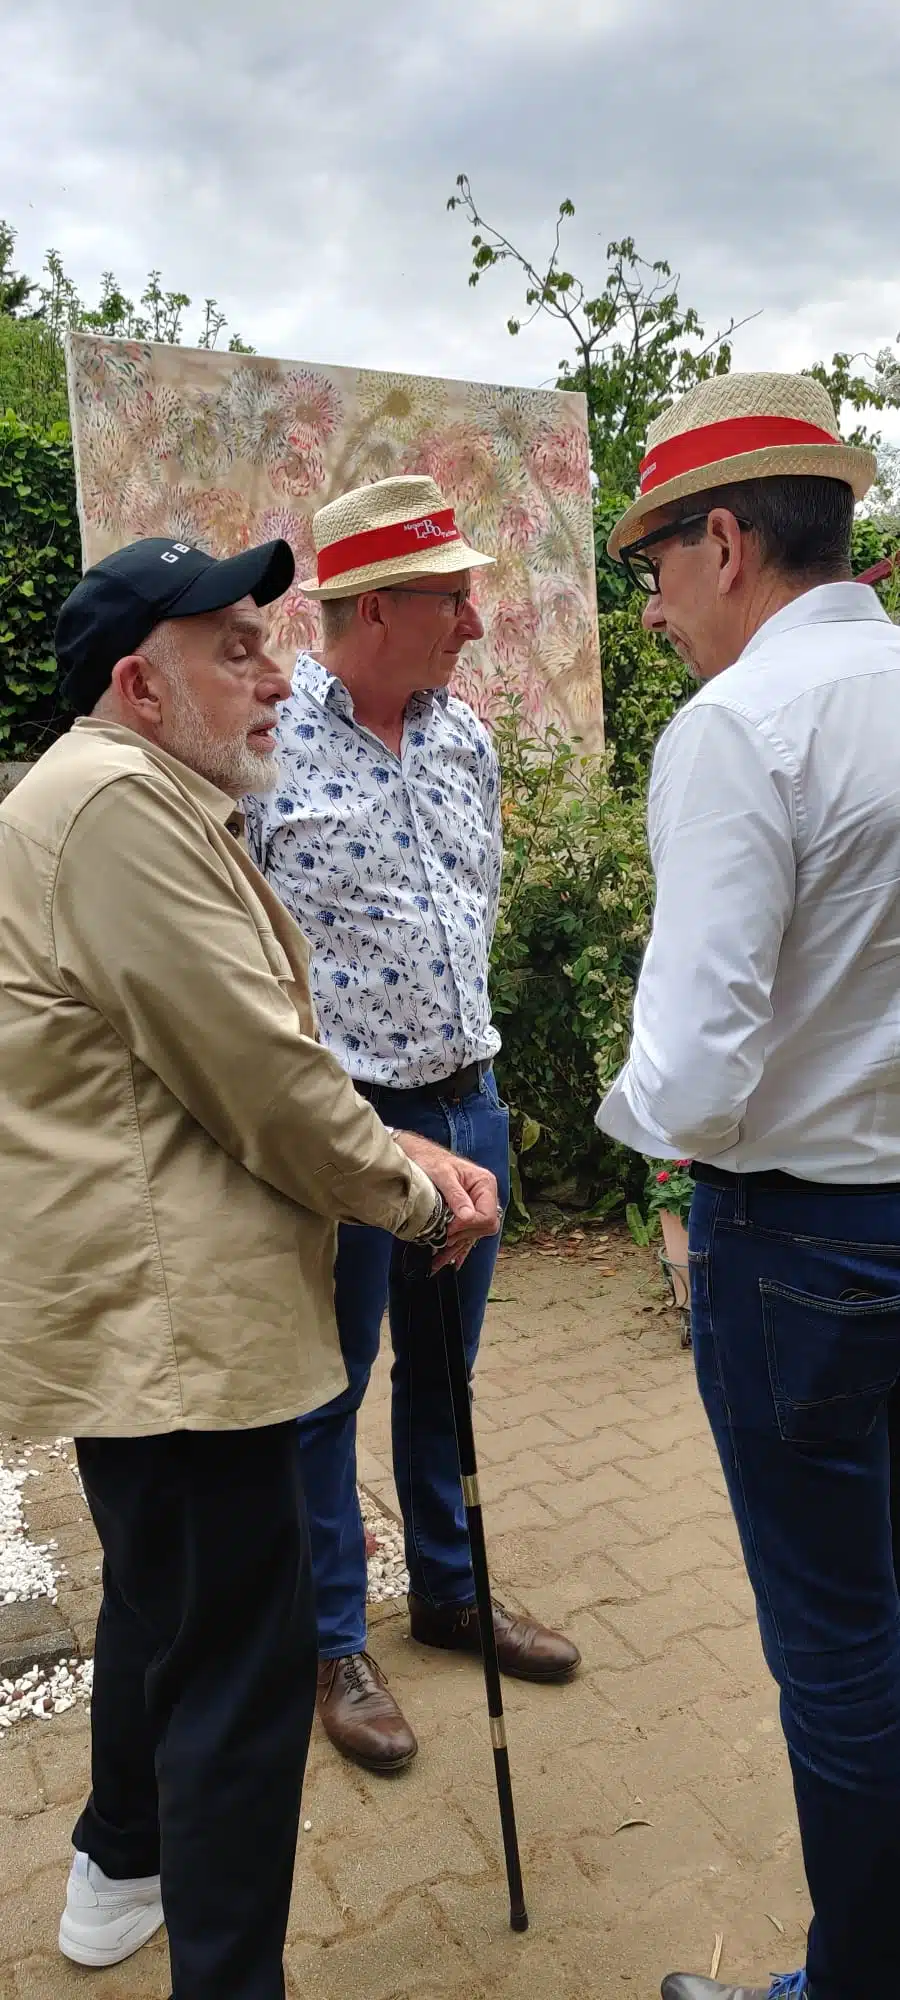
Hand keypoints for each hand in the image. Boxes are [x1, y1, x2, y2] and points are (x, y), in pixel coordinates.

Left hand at [392, 1131, 499, 1267]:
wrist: (419, 1155)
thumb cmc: (431, 1160)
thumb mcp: (442, 1175)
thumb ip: (456, 1195)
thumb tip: (468, 1217)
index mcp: (485, 1184)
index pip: (487, 1215)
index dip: (469, 1225)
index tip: (448, 1227)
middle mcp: (485, 1196)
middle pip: (485, 1228)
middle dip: (462, 1235)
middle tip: (441, 1237)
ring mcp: (477, 1206)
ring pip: (474, 1235)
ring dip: (456, 1248)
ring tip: (437, 1261)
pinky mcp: (465, 1215)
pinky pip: (465, 1235)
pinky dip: (457, 1248)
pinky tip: (449, 1260)